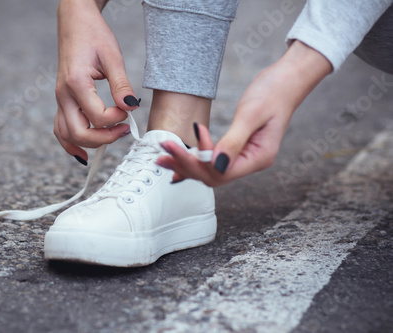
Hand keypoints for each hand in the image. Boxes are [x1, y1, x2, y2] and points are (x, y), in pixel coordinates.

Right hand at [54, 0, 138, 163]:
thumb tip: (131, 107)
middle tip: (125, 129)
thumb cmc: (93, 35)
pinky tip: (84, 154)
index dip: (117, 119)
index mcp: (75, 83)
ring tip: (111, 137)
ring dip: (90, 143)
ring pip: (67, 135)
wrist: (74, 22)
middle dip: (105, 138)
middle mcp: (63, 95)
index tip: (129, 109)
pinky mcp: (62, 101)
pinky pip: (61, 129)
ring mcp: (60, 100)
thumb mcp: (112, 57)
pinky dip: (71, 144)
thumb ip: (121, 85)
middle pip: (79, 133)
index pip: (97, 117)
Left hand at [156, 41, 331, 185]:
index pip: (221, 172)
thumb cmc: (272, 93)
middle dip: (186, 164)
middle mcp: (251, 163)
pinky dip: (194, 159)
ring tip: (162, 156)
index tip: (184, 141)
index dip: (199, 161)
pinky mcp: (237, 149)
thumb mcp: (251, 115)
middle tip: (162, 152)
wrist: (286, 80)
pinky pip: (212, 161)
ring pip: (210, 170)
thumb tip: (215, 166)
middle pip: (212, 175)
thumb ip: (233, 142)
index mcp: (258, 158)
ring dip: (185, 163)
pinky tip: (177, 158)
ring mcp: (244, 158)